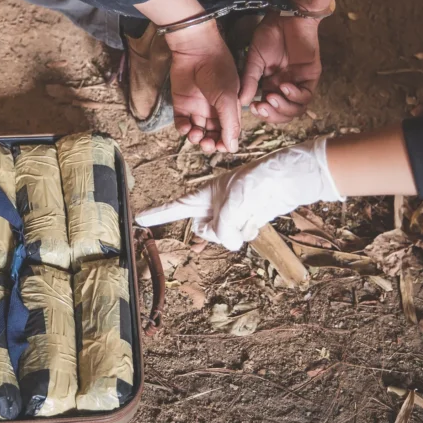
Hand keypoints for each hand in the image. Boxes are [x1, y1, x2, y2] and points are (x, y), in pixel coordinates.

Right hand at [135, 137, 342, 249]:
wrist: (284, 180)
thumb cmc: (254, 183)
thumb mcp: (232, 207)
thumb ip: (222, 229)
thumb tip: (228, 243)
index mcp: (202, 195)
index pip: (173, 208)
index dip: (156, 215)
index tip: (139, 219)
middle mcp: (212, 205)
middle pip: (201, 231)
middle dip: (216, 231)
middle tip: (231, 217)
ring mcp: (228, 214)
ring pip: (222, 237)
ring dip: (236, 231)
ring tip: (248, 213)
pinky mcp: (244, 220)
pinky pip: (239, 237)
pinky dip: (248, 231)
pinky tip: (256, 218)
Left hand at [167, 22, 241, 152]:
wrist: (196, 51)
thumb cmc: (217, 71)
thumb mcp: (228, 98)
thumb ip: (230, 124)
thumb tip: (232, 148)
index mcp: (230, 107)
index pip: (229, 131)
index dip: (225, 142)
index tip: (220, 147)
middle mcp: (214, 109)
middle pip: (213, 134)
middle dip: (210, 143)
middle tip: (207, 144)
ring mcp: (197, 106)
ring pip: (198, 131)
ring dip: (196, 138)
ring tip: (196, 135)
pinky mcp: (182, 104)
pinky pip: (182, 122)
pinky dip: (183, 129)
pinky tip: (186, 127)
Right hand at [239, 13, 321, 122]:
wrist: (287, 17)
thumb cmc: (269, 35)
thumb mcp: (254, 59)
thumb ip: (250, 80)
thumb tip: (242, 102)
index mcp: (271, 85)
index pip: (269, 109)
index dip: (263, 113)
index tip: (253, 108)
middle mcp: (286, 87)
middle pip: (284, 113)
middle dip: (273, 114)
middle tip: (262, 107)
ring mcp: (300, 82)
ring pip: (296, 109)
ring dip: (284, 108)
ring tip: (271, 97)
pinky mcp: (311, 76)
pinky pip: (306, 95)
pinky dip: (294, 95)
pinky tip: (284, 86)